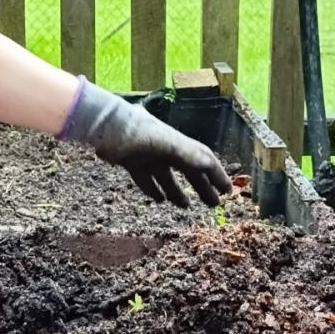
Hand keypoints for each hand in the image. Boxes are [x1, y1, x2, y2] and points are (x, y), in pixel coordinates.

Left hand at [61, 79, 231, 207]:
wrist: (107, 127)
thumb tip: (210, 165)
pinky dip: (154, 190)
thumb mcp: (166, 145)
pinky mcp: (132, 162)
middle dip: (202, 187)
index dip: (217, 176)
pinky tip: (159, 200)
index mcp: (179, 145)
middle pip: (189, 171)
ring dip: (178, 192)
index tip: (228, 192)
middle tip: (213, 204)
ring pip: (168, 177)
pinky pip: (146, 179)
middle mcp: (166, 150)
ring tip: (186, 206)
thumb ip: (188, 154)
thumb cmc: (138, 133)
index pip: (204, 161)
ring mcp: (149, 157)